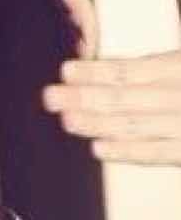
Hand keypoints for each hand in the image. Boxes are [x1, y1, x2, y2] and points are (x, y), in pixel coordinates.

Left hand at [42, 50, 180, 164]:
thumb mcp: (178, 65)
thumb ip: (152, 65)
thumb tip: (101, 67)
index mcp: (177, 67)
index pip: (127, 71)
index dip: (93, 72)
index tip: (66, 71)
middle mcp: (179, 96)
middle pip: (122, 98)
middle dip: (82, 97)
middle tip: (51, 96)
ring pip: (132, 126)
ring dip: (95, 124)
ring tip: (67, 120)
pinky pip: (155, 154)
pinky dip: (125, 152)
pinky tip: (98, 148)